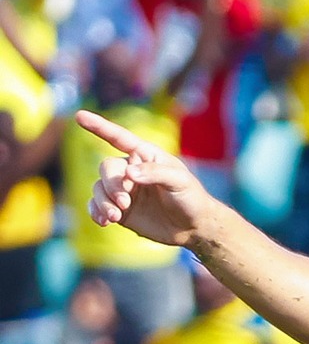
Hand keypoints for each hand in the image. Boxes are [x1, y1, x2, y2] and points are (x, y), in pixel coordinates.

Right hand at [79, 110, 211, 249]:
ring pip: (99, 189)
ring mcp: (123, 191)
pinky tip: (103, 222)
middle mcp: (129, 170)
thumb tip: (128, 173)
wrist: (193, 227)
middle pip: (106, 169)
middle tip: (124, 203)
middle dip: (111, 186)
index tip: (80, 116)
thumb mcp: (179, 181)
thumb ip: (155, 173)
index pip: (118, 138)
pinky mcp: (120, 211)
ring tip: (115, 217)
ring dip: (102, 202)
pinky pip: (98, 207)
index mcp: (144, 156)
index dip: (99, 127)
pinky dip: (95, 212)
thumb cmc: (191, 198)